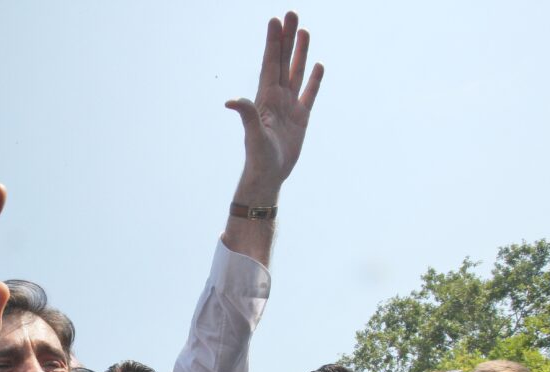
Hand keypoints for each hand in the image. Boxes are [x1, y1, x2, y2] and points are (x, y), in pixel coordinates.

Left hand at [226, 12, 322, 197]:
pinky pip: (309, 94)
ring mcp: (289, 106)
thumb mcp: (253, 135)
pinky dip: (313, 80)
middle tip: (292, 13)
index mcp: (265, 97)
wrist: (268, 176)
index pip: (270, 63)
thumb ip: (247, 115)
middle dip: (287, 38)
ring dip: (300, 52)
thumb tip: (231, 101)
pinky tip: (317, 65)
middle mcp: (277, 97)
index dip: (273, 41)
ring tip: (304, 31)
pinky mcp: (300, 118)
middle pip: (284, 61)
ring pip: (296, 72)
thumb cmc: (258, 158)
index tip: (275, 20)